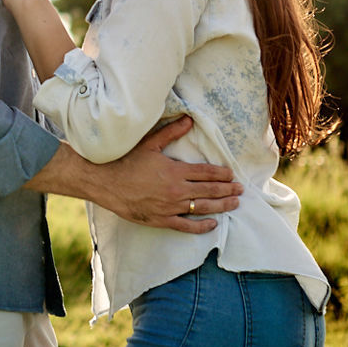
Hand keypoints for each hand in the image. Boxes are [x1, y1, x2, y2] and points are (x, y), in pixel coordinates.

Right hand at [95, 117, 243, 232]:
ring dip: (222, 206)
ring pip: (203, 208)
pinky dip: (202, 226)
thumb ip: (171, 133)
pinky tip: (213, 224)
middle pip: (209, 190)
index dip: (222, 174)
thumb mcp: (149, 144)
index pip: (206, 173)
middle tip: (240, 189)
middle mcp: (177, 190)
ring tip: (235, 204)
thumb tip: (188, 120)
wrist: (107, 183)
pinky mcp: (163, 219)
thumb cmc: (127, 162)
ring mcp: (171, 207)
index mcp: (176, 171)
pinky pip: (187, 226)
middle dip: (228, 190)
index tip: (232, 174)